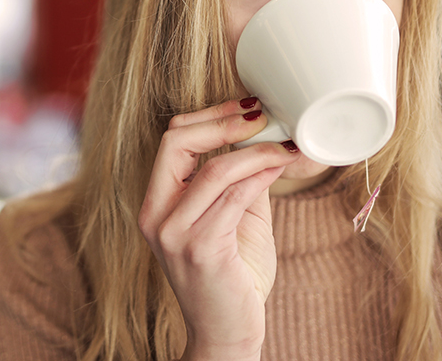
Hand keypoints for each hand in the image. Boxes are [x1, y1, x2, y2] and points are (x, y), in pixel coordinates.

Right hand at [137, 99, 299, 360]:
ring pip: (214, 169)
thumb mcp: (233, 217)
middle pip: (177, 143)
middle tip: (263, 117)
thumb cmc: (232, 276)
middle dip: (224, 122)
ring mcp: (174, 233)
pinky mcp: (200, 249)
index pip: (171, 140)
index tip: (247, 107)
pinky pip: (233, 198)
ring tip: (286, 146)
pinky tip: (280, 166)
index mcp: (156, 202)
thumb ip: (239, 180)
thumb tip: (272, 138)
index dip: (210, 116)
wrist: (227, 333)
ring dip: (256, 151)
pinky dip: (260, 175)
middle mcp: (156, 215)